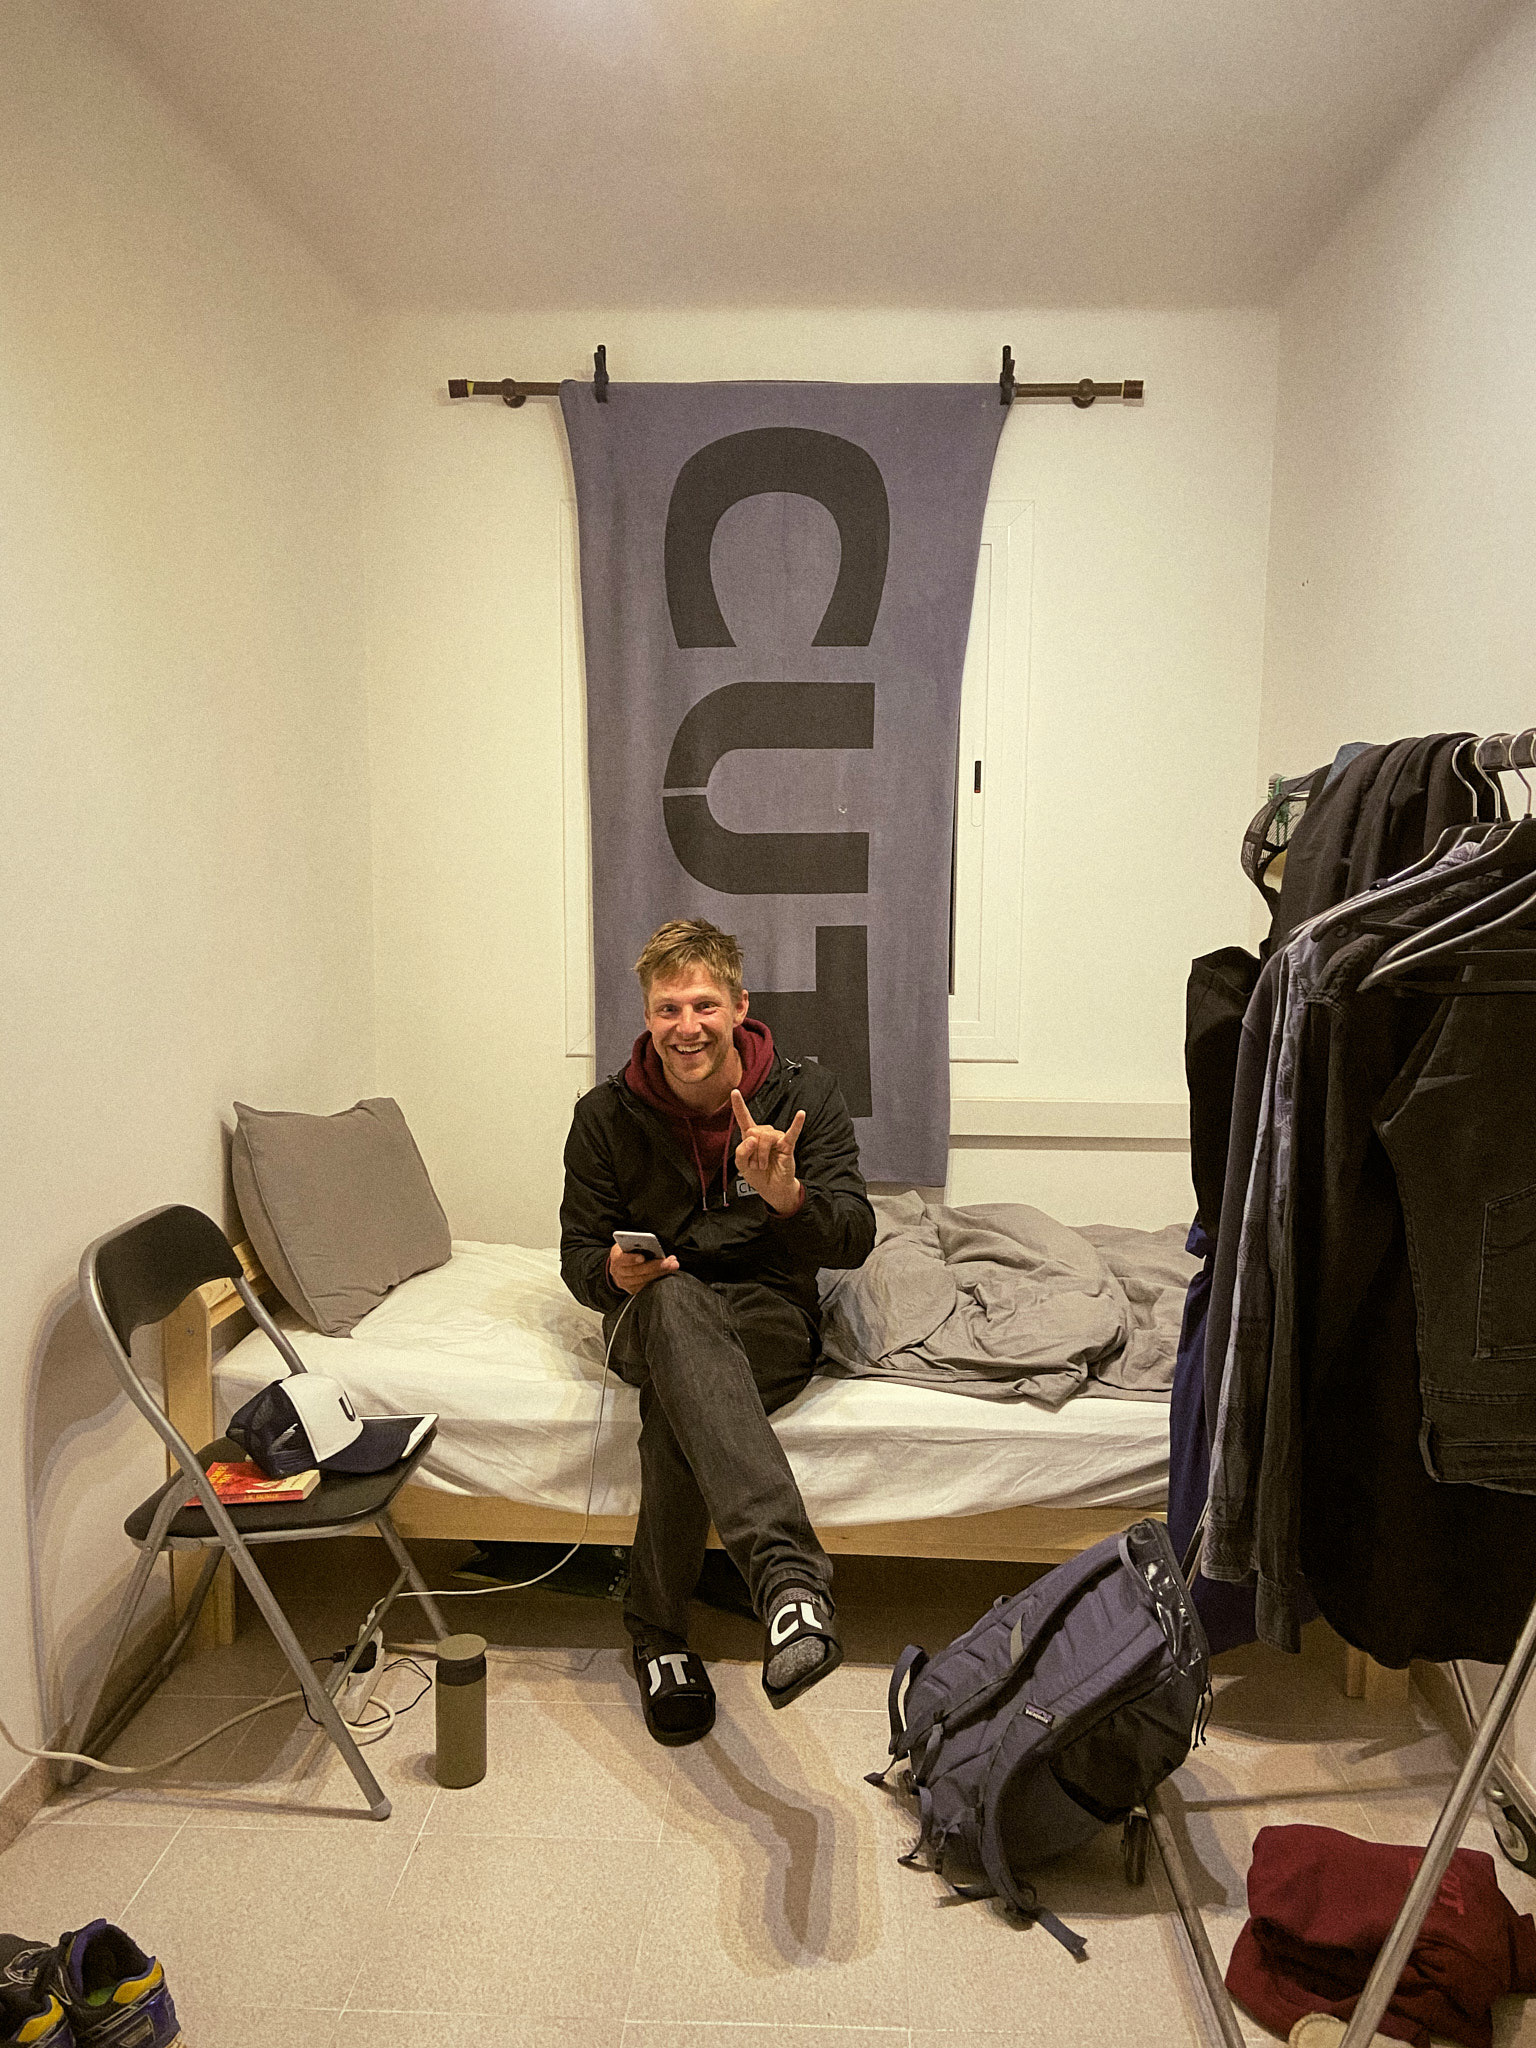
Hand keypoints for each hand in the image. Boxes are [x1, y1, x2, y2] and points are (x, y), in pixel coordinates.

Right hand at [607, 1245, 678, 1295]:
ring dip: (660, 1271)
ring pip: (643, 1279)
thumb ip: (637, 1246)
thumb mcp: (629, 1245)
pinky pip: (647, 1285)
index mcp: (616, 1257)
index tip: (642, 1257)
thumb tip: (654, 1246)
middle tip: (670, 1262)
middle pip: (636, 1271)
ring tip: (673, 1265)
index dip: (631, 1259)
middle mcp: (618, 1272)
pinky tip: (668, 1271)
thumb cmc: (628, 1251)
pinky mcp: (632, 1289)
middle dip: (654, 1266)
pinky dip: (658, 1277)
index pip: (621, 1259)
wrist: (620, 1267)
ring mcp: (624, 1282)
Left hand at [730, 1089, 805, 1215]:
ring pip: (764, 1138)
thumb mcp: (741, 1165)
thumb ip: (741, 1151)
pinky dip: (796, 1124)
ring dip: (761, 1157)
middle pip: (752, 1133)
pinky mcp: (788, 1145)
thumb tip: (752, 1138)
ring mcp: (777, 1139)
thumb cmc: (758, 1176)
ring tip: (763, 1165)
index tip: (734, 1092)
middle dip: (751, 1153)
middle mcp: (764, 1134)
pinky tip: (801, 1114)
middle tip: (755, 1164)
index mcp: (751, 1137)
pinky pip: (792, 1133)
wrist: (772, 1189)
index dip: (739, 1105)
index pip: (744, 1118)